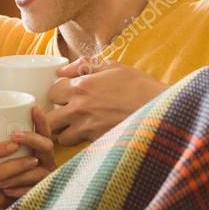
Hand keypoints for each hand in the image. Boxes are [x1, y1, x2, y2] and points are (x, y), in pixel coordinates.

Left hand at [0, 105, 54, 198]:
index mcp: (37, 148)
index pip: (43, 131)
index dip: (41, 120)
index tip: (33, 108)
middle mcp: (45, 161)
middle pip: (47, 146)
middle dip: (31, 139)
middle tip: (14, 135)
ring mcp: (45, 178)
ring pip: (39, 171)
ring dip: (20, 171)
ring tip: (2, 173)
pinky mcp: (40, 195)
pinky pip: (33, 192)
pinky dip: (19, 190)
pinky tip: (6, 192)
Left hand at [45, 58, 166, 145]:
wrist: (160, 109)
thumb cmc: (139, 86)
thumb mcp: (114, 66)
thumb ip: (85, 64)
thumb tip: (62, 69)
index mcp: (82, 86)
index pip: (52, 92)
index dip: (57, 93)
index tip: (65, 95)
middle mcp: (79, 107)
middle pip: (48, 118)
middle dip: (53, 115)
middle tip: (63, 113)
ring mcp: (86, 127)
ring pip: (59, 135)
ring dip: (64, 131)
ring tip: (75, 126)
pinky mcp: (96, 141)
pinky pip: (75, 144)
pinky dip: (77, 141)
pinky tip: (87, 134)